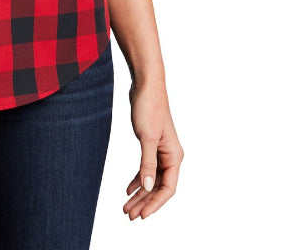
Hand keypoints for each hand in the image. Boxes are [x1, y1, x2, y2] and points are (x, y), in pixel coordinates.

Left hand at [123, 79, 182, 219]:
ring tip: (126, 207)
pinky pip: (146, 169)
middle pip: (158, 187)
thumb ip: (147, 163)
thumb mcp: (146, 137)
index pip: (168, 189)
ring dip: (140, 194)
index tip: (142, 215)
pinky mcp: (151, 145)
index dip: (155, 203)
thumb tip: (147, 187)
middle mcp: (170, 156)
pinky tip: (128, 189)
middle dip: (144, 202)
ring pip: (151, 179)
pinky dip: (138, 180)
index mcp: (174, 156)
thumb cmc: (149, 108)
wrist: (145, 86)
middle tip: (129, 215)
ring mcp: (161, 151)